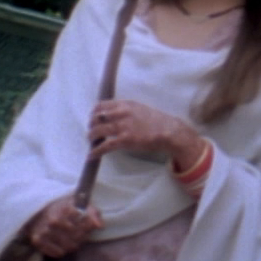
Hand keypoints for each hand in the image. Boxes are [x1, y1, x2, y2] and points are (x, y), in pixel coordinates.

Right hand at [26, 196, 103, 257]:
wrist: (39, 212)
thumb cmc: (65, 209)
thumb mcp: (81, 204)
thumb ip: (93, 213)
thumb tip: (99, 226)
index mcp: (64, 208)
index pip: (84, 225)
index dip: (87, 227)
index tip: (84, 224)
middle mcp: (53, 220)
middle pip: (77, 238)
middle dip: (81, 237)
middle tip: (79, 234)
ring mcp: (44, 231)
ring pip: (68, 247)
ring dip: (72, 245)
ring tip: (71, 239)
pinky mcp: (37, 240)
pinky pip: (57, 253)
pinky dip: (61, 251)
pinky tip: (61, 244)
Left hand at [88, 100, 203, 166]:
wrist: (169, 131)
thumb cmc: (156, 121)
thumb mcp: (139, 109)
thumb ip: (125, 110)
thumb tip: (111, 116)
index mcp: (125, 104)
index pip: (101, 106)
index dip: (93, 113)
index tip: (92, 119)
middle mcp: (121, 113)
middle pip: (96, 118)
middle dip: (91, 126)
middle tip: (91, 132)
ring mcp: (123, 126)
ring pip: (98, 131)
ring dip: (91, 138)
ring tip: (91, 142)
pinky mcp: (125, 140)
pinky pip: (105, 145)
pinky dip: (95, 151)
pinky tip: (91, 156)